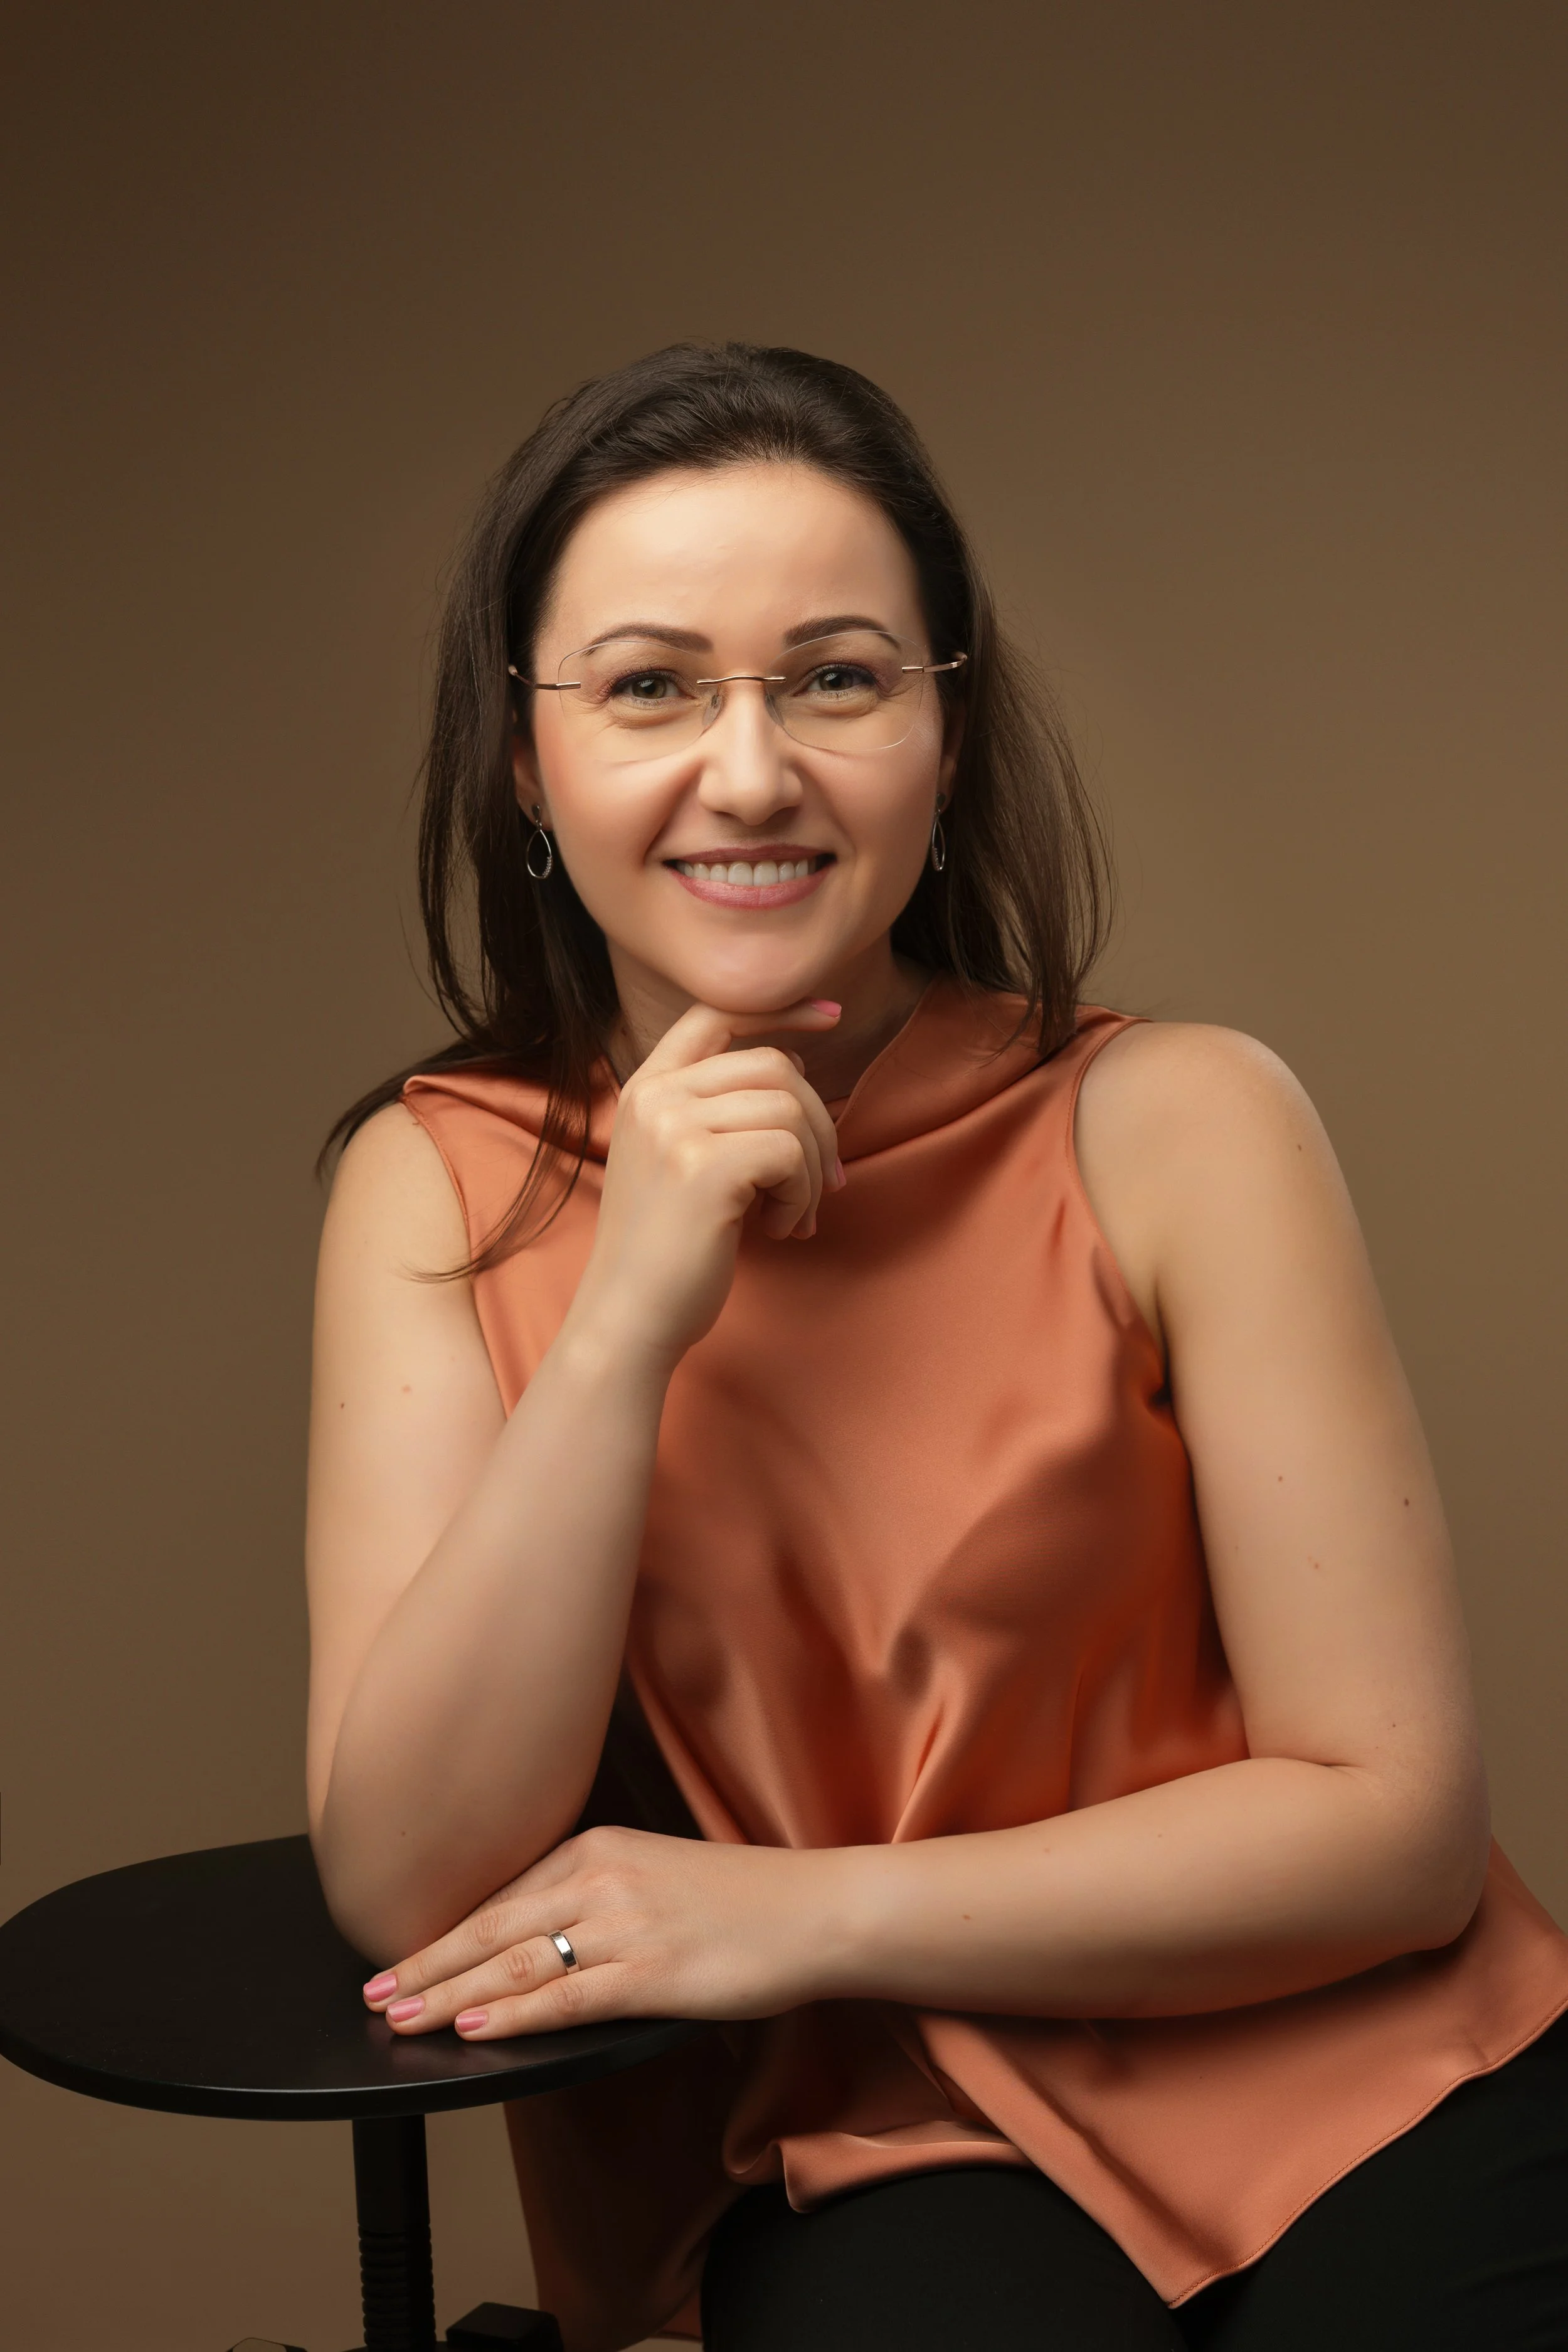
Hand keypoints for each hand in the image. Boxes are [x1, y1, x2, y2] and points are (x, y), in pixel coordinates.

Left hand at [361, 1825, 844, 2038]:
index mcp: (598, 1847)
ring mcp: (625, 1924)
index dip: (442, 1934)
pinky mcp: (652, 1971)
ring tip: (402, 2015)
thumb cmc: (741, 1900)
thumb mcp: (654, 1875)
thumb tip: (537, 1938)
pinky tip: (475, 2025)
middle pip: (492, 1928)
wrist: (813, 1909)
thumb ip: (594, 1898)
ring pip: (517, 1963)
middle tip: (374, 1995)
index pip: (500, 1897)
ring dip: (450, 1992)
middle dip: (426, 1965)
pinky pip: (567, 1995)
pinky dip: (514, 2012)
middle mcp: (601, 1877)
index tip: (397, 1962)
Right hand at [567, 999, 845, 1366]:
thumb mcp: (678, 1160)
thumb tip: (798, 1075)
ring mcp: (675, 1127)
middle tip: (826, 1181)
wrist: (627, 1317)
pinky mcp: (704, 1166)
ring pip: (790, 1109)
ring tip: (793, 1216)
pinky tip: (779, 1230)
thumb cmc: (665, 1249)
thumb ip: (718, 1112)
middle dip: (819, 1120)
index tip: (831, 1016)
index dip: (780, 1009)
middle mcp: (655, 1096)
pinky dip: (801, 1196)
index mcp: (646, 1088)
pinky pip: (791, 1153)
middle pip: (773, 1064)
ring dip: (811, 1168)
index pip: (715, 1012)